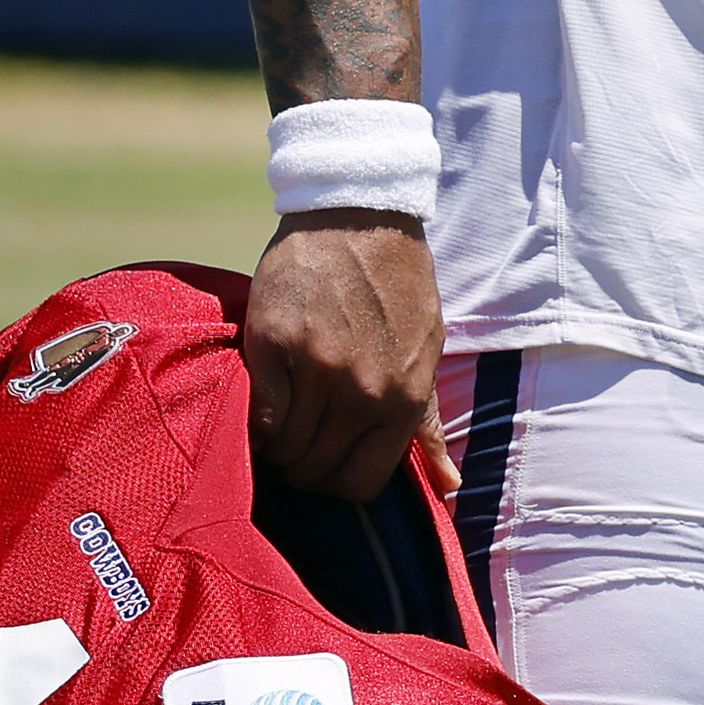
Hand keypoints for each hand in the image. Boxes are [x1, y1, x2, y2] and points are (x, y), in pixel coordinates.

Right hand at [245, 211, 448, 502]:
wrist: (360, 219)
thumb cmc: (398, 289)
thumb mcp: (427, 353)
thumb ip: (428, 422)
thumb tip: (448, 486)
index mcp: (404, 400)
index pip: (362, 483)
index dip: (338, 481)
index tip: (326, 461)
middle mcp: (362, 392)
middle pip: (316, 470)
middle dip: (303, 465)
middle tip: (296, 439)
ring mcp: (317, 368)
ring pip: (283, 447)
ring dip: (277, 443)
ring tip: (281, 416)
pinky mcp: (274, 343)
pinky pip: (258, 413)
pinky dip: (256, 418)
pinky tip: (265, 397)